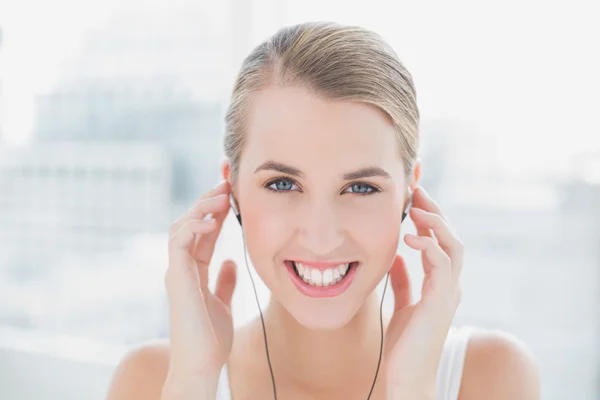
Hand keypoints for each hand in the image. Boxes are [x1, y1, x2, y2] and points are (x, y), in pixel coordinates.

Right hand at [163, 180, 236, 396]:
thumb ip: (224, 281)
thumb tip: (232, 261)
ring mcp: (176, 272)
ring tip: (220, 195)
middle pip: (189, 224)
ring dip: (200, 208)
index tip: (231, 193)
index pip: (203, 232)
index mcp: (193, 270)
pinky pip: (179, 244)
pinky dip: (193, 228)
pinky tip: (211, 221)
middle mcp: (181, 267)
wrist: (202, 364)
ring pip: (180, 228)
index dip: (215, 211)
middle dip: (207, 202)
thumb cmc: (211, 338)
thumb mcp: (223, 302)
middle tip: (225, 184)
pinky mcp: (176, 279)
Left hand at [384, 186, 463, 398]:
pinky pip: (442, 265)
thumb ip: (403, 282)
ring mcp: (448, 294)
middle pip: (451, 239)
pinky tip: (410, 238)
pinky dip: (430, 246)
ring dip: (436, 223)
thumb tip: (397, 257)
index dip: (429, 221)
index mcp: (440, 286)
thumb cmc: (404, 345)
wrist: (406, 377)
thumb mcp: (401, 305)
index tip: (412, 202)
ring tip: (417, 207)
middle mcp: (449, 287)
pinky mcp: (441, 302)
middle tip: (417, 192)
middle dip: (435, 213)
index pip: (441, 244)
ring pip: (454, 247)